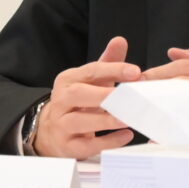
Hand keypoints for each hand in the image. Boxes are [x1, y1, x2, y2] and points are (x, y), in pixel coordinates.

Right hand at [28, 38, 142, 156]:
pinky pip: (87, 145)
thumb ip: (107, 62)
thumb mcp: (90, 81)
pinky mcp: (67, 146)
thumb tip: (120, 40)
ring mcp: (61, 125)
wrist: (52, 131)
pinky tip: (126, 136)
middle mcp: (61, 100)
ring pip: (80, 121)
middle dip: (105, 95)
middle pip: (79, 94)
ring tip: (129, 118)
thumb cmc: (79, 102)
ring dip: (106, 120)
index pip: (90, 71)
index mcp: (68, 80)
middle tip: (130, 97)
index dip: (114, 70)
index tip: (136, 72)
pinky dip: (107, 142)